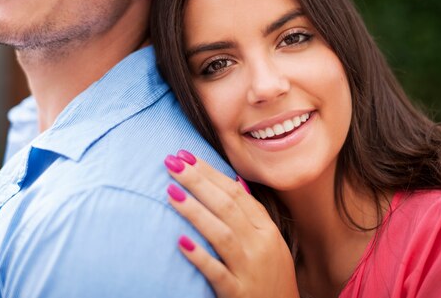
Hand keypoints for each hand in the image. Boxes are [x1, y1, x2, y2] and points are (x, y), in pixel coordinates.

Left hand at [164, 151, 299, 297]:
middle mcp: (261, 244)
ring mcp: (250, 269)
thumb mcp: (269, 242)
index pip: (236, 193)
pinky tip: (181, 242)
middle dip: (198, 181)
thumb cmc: (270, 276)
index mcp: (266, 229)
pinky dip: (200, 256)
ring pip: (222, 234)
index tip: (186, 156)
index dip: (210, 173)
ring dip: (195, 211)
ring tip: (170, 192)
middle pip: (227, 206)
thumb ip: (252, 214)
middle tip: (172, 162)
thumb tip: (232, 182)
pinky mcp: (239, 292)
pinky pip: (217, 272)